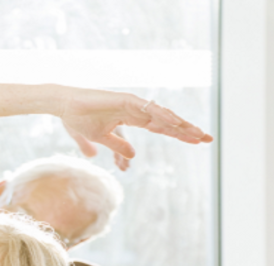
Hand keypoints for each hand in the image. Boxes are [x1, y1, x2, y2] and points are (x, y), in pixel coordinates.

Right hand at [59, 88, 212, 162]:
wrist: (65, 105)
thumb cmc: (79, 119)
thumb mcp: (101, 138)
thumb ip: (118, 146)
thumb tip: (132, 157)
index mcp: (134, 118)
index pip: (162, 127)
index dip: (179, 134)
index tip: (197, 142)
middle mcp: (138, 110)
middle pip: (168, 121)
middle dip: (187, 130)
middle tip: (208, 139)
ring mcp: (133, 104)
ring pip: (162, 115)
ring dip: (180, 124)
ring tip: (197, 134)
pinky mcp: (126, 100)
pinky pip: (148, 109)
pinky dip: (162, 116)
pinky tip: (176, 123)